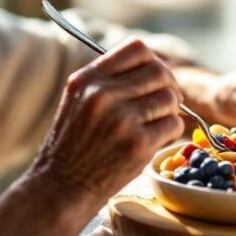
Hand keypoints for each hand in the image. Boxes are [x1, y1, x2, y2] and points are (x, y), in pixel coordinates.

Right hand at [28, 38, 184, 204]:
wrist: (61, 187)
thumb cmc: (73, 144)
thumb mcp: (78, 100)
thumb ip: (107, 79)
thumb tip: (153, 66)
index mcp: (88, 79)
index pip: (137, 49)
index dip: (153, 62)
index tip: (155, 79)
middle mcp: (103, 95)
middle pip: (159, 72)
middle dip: (169, 86)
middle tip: (166, 103)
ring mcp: (121, 119)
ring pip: (170, 98)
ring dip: (170, 111)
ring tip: (156, 124)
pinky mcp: (137, 144)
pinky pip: (174, 124)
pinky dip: (171, 131)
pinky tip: (156, 139)